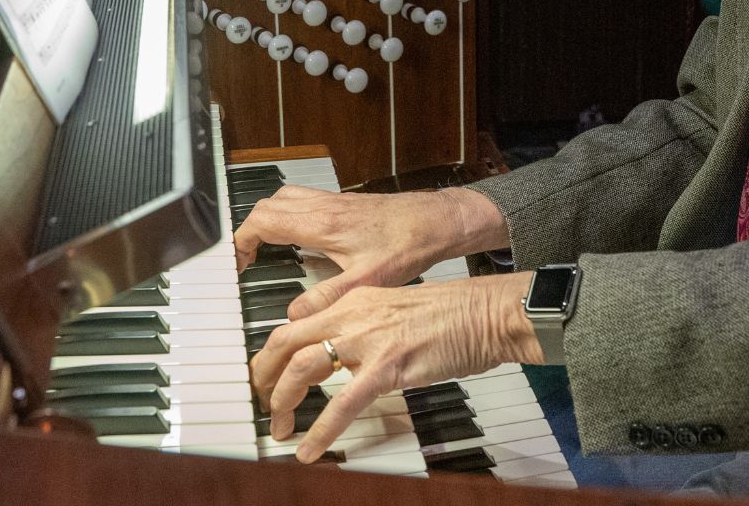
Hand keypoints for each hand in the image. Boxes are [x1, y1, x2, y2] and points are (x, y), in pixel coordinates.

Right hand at [233, 185, 504, 318]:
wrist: (435, 221)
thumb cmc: (407, 245)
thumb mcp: (366, 282)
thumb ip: (325, 298)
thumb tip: (293, 315)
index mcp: (321, 224)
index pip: (262, 222)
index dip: (241, 242)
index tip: (236, 264)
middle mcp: (322, 207)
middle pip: (266, 206)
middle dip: (249, 231)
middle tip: (245, 260)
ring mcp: (332, 202)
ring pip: (283, 198)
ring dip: (267, 220)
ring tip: (264, 248)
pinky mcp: (343, 204)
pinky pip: (302, 201)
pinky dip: (288, 215)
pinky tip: (298, 239)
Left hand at [249, 271, 543, 461]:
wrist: (487, 311)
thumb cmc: (454, 314)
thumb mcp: (396, 309)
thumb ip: (366, 325)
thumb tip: (345, 352)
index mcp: (354, 299)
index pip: (297, 322)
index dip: (274, 351)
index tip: (268, 373)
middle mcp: (353, 314)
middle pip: (286, 341)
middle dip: (264, 375)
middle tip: (261, 402)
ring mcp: (369, 339)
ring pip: (303, 367)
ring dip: (283, 401)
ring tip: (280, 427)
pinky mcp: (388, 366)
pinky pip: (342, 402)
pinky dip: (320, 429)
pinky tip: (310, 449)